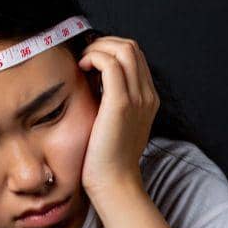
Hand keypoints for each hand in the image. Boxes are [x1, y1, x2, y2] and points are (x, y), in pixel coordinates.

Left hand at [77, 36, 159, 198]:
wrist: (114, 183)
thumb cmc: (105, 158)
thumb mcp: (112, 124)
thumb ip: (108, 101)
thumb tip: (91, 80)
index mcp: (147, 99)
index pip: (134, 57)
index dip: (110, 49)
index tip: (89, 59)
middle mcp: (147, 95)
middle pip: (132, 47)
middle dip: (104, 43)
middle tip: (82, 56)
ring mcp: (137, 98)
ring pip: (124, 50)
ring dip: (98, 48)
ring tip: (81, 61)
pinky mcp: (121, 104)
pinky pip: (111, 65)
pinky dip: (95, 58)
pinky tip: (81, 69)